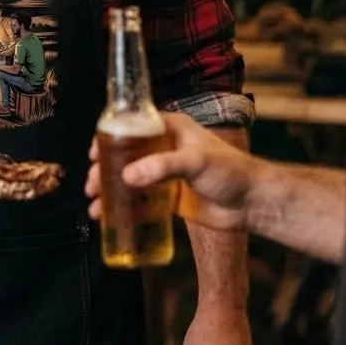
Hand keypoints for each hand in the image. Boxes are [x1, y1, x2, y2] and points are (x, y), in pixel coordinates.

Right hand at [85, 112, 259, 231]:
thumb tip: (127, 177)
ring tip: (96, 207)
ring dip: (110, 192)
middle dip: (103, 171)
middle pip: (124, 155)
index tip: (93, 153)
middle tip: (91, 185)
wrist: (254, 203)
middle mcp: (163, 148)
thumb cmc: (231, 171)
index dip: (109, 137)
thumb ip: (162, 167)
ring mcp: (165, 174)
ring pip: (129, 180)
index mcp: (169, 128)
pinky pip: (141, 201)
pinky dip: (125, 209)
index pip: (131, 126)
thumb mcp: (195, 161)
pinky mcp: (169, 197)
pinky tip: (111, 218)